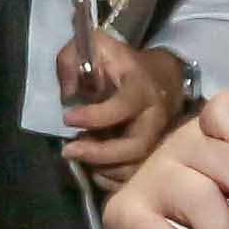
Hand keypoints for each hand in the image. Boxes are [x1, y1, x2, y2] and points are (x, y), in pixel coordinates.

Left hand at [56, 24, 190, 177]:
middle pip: (135, 146)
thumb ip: (72, 63)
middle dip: (99, 153)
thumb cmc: (121, 62)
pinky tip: (94, 170)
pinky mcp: (156, 155)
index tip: (67, 118)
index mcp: (141, 88)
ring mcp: (159, 139)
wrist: (161, 76)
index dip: (95, 116)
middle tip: (69, 150)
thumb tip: (67, 96)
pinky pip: (136, 177)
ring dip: (104, 168)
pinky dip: (112, 180)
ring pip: (136, 166)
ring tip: (80, 157)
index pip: (123, 107)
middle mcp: (155, 117)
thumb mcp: (94, 47)